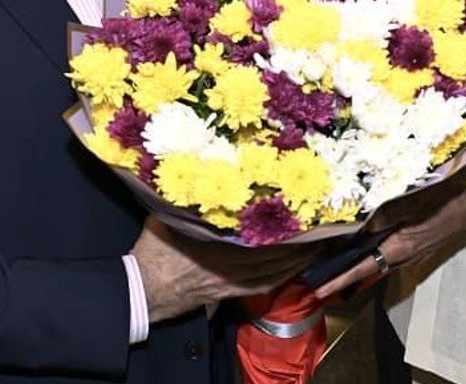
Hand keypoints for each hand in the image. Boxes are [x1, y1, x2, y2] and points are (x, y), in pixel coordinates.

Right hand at [132, 218, 314, 323]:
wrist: (142, 290)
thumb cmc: (153, 251)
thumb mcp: (166, 216)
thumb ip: (185, 201)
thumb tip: (193, 172)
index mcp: (217, 243)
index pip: (259, 234)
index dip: (285, 225)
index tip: (303, 212)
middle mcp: (229, 263)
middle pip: (274, 253)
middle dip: (300, 243)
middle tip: (323, 230)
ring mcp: (231, 281)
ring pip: (272, 271)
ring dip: (296, 261)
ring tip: (317, 248)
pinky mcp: (228, 294)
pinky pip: (262, 287)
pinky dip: (282, 278)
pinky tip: (294, 270)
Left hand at [314, 178, 465, 299]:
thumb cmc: (437, 201)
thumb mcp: (403, 205)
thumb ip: (378, 218)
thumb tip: (359, 229)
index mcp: (398, 249)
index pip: (360, 269)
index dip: (338, 280)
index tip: (320, 289)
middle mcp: (403, 258)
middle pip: (366, 269)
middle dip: (343, 274)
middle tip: (319, 277)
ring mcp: (411, 257)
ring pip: (377, 262)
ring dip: (356, 264)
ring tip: (334, 262)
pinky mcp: (416, 251)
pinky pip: (388, 256)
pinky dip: (372, 254)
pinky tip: (363, 245)